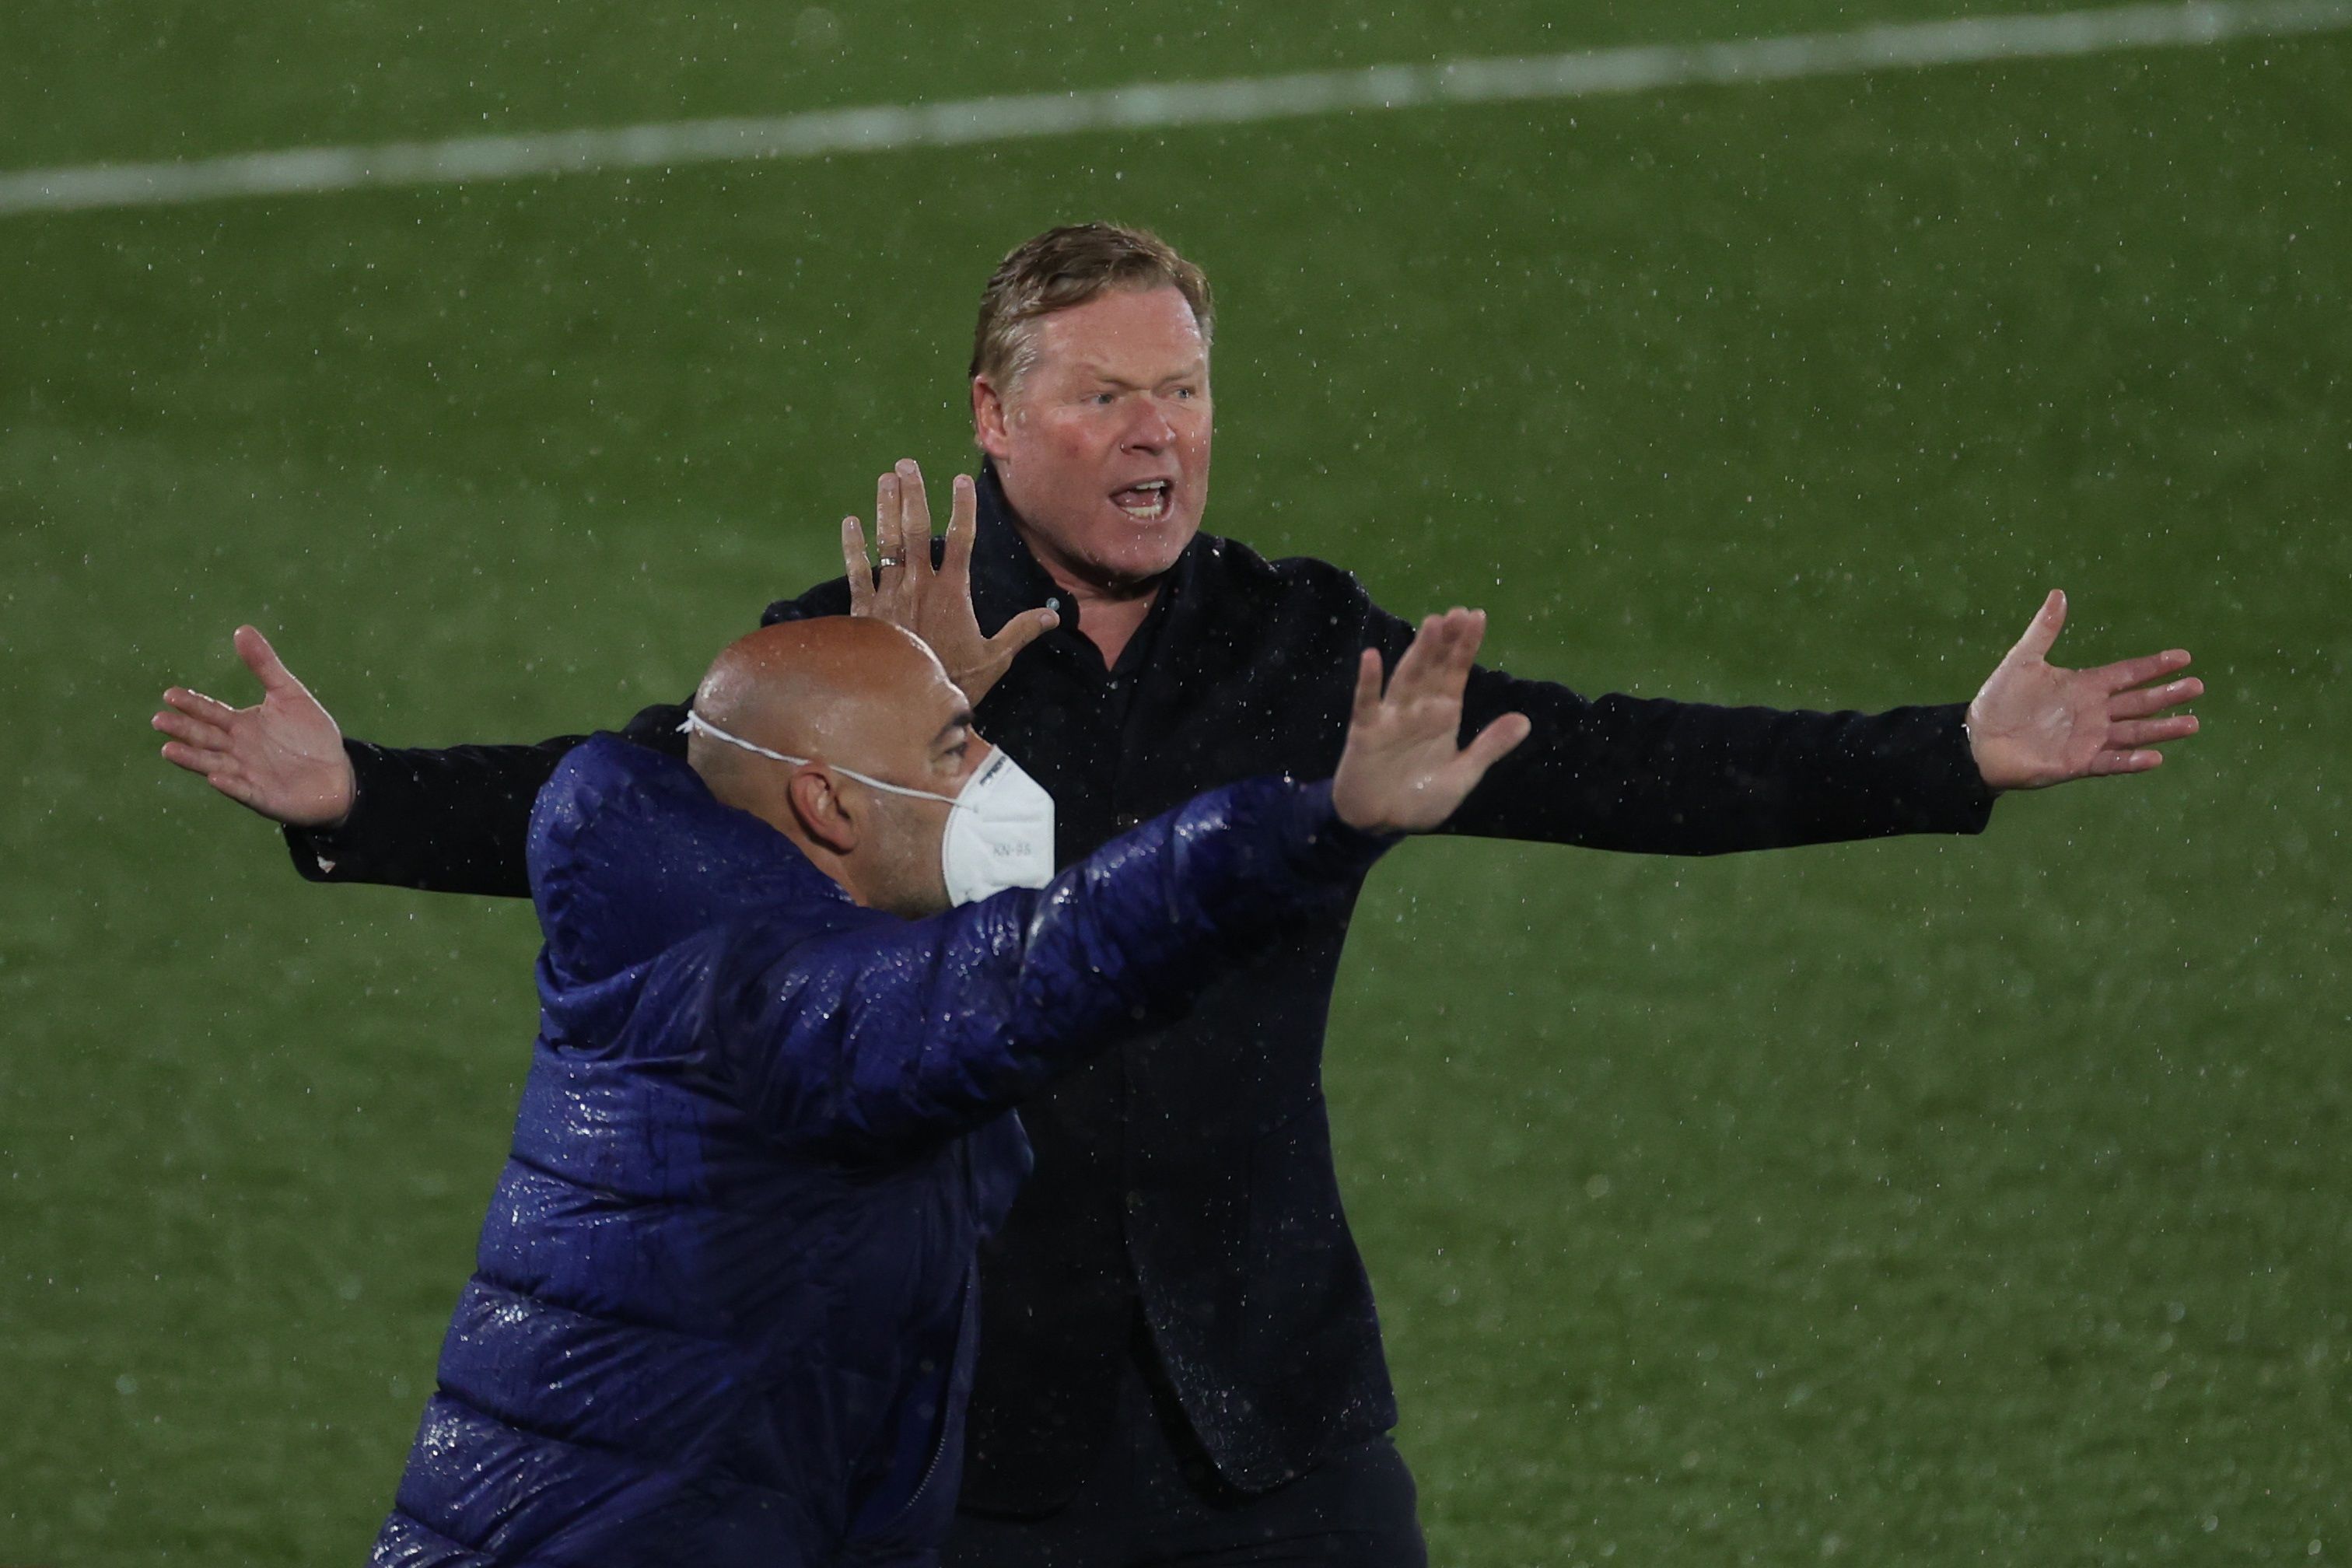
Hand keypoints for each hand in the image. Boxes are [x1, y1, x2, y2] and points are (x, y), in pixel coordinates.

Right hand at [152, 626, 355, 826]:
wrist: (338, 773)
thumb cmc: (310, 735)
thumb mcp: (289, 694)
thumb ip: (265, 665)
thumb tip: (242, 629)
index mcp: (240, 725)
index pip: (210, 712)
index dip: (192, 704)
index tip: (170, 694)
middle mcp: (236, 749)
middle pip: (204, 737)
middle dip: (183, 729)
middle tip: (159, 719)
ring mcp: (246, 774)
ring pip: (213, 764)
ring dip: (192, 758)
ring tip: (168, 750)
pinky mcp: (261, 796)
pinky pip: (242, 790)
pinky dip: (229, 784)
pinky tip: (216, 777)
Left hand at [844, 459, 1057, 703]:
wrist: (909, 708)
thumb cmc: (955, 682)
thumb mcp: (995, 658)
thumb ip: (1022, 631)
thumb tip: (1054, 617)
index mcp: (952, 592)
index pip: (962, 539)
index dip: (963, 506)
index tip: (962, 479)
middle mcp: (919, 586)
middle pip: (916, 530)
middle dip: (913, 493)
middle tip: (907, 464)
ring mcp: (890, 596)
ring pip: (887, 543)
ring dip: (885, 509)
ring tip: (885, 479)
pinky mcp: (866, 611)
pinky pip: (857, 572)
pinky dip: (853, 547)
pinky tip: (850, 522)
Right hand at [1333, 608, 1531, 833]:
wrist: (1381, 824)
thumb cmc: (1420, 798)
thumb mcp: (1463, 775)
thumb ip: (1489, 747)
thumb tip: (1525, 720)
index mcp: (1443, 716)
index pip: (1456, 673)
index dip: (1466, 646)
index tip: (1477, 616)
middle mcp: (1418, 710)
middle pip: (1433, 668)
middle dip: (1445, 641)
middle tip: (1458, 612)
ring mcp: (1390, 718)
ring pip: (1407, 678)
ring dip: (1418, 651)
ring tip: (1432, 623)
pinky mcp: (1366, 733)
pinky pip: (1367, 704)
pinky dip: (1368, 681)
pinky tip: (1371, 657)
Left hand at [1966, 590, 2202, 790]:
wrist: (1978, 740)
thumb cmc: (1998, 700)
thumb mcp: (2022, 661)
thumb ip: (2044, 630)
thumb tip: (2059, 593)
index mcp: (2085, 685)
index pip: (2128, 673)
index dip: (2154, 666)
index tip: (2184, 657)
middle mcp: (2094, 712)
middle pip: (2139, 702)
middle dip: (2168, 695)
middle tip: (2198, 686)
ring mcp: (2089, 739)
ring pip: (2134, 733)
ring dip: (2162, 729)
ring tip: (2192, 723)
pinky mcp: (2078, 763)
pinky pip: (2111, 762)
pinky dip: (2132, 761)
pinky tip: (2155, 757)